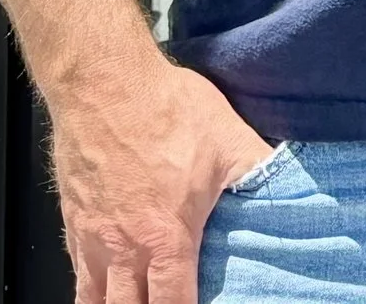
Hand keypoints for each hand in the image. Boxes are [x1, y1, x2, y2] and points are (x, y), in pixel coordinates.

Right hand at [49, 56, 272, 303]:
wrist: (103, 84)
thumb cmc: (163, 108)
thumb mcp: (230, 138)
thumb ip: (260, 170)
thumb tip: (293, 182)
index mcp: (166, 236)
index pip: (172, 303)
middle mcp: (123, 247)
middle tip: (164, 303)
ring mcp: (92, 237)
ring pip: (95, 299)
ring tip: (134, 302)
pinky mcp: (72, 221)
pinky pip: (77, 273)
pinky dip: (91, 289)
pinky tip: (103, 288)